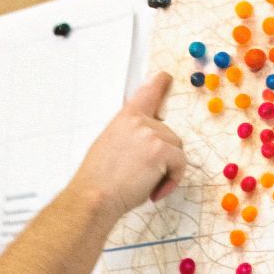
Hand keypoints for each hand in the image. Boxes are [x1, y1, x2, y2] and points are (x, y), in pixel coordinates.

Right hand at [67, 71, 186, 219]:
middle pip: (169, 134)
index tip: (166, 77)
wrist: (94, 196)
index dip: (160, 84)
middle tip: (144, 175)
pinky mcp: (162, 150)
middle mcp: (139, 122)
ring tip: (146, 185)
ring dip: (167, 169)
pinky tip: (154, 190)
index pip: (147, 92)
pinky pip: (180, 164)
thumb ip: (129, 135)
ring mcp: (151, 134)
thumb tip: (145, 141)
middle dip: (163, 156)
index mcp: (125, 118)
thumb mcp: (109, 145)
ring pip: (176, 150)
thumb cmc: (97, 179)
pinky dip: (172, 180)